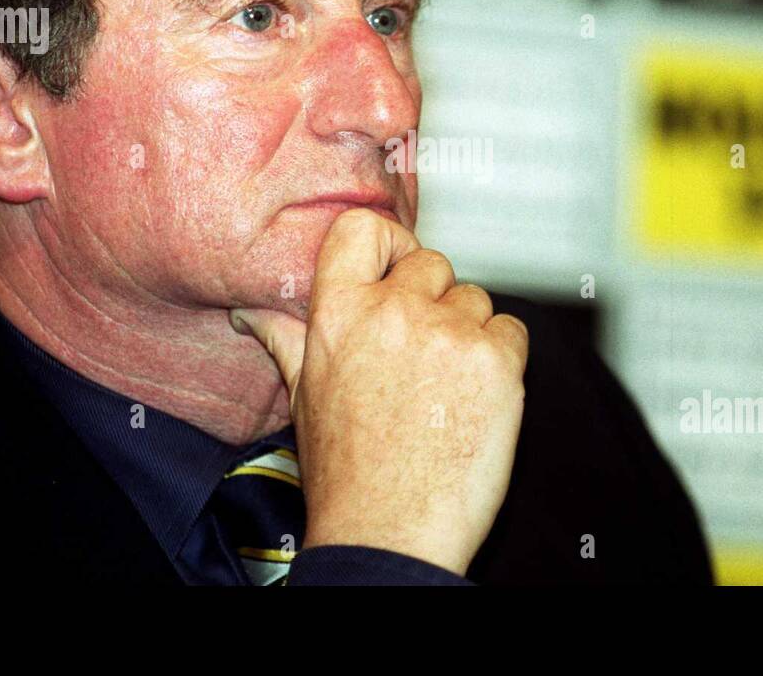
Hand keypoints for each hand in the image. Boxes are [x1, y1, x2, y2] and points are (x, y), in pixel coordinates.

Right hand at [230, 208, 528, 575]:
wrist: (388, 534)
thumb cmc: (347, 473)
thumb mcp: (305, 395)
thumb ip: (287, 340)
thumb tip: (251, 315)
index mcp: (337, 313)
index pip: (363, 227)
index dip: (389, 242)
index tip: (398, 267)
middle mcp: (392, 312)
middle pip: (432, 262)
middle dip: (433, 300)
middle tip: (422, 355)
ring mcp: (448, 333)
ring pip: (475, 299)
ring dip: (468, 333)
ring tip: (444, 388)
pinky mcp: (496, 361)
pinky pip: (511, 330)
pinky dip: (501, 358)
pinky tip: (473, 398)